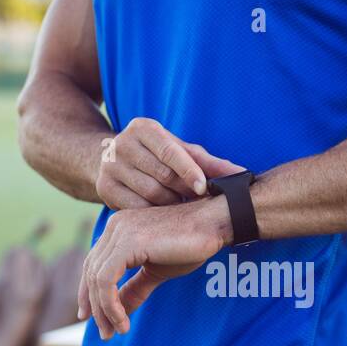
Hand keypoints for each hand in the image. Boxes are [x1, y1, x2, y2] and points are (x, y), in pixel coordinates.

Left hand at [79, 197, 232, 338]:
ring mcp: (119, 232)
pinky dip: (110, 304)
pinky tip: (122, 321)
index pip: (93, 264)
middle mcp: (114, 227)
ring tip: (117, 330)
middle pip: (91, 272)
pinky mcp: (128, 242)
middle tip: (106, 333)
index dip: (87, 293)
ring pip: (96, 279)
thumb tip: (118, 312)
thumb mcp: (156, 272)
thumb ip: (134, 289)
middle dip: (96, 307)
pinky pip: (106, 280)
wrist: (214, 225)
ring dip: (104, 310)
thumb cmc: (190, 245)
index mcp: (118, 230)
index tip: (91, 318)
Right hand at [97, 117, 241, 209]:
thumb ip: (209, 163)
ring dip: (171, 206)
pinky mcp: (104, 189)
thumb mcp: (180, 153)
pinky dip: (154, 216)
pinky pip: (136, 209)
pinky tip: (163, 217)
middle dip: (183, 192)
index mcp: (143, 128)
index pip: (170, 151)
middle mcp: (122, 144)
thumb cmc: (157, 157)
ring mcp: (110, 167)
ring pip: (150, 195)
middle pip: (162, 176)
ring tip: (182, 209)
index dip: (189, 171)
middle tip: (197, 202)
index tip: (203, 189)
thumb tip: (243, 174)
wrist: (109, 162)